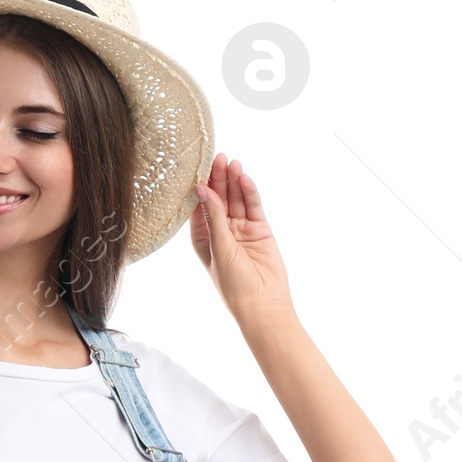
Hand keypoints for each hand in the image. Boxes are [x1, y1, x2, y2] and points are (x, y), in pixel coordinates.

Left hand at [189, 153, 294, 331]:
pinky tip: (244, 178)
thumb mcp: (219, 248)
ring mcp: (241, 229)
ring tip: (232, 162)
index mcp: (203, 238)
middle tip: (217, 157)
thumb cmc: (234, 284)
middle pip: (219, 199)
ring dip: (234, 181)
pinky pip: (253, 206)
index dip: (200, 188)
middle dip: (217, 178)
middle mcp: (221, 231)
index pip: (199, 207)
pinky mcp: (260, 229)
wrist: (263, 304)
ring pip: (236, 199)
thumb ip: (213, 216)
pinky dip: (249, 192)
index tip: (198, 167)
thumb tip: (200, 188)